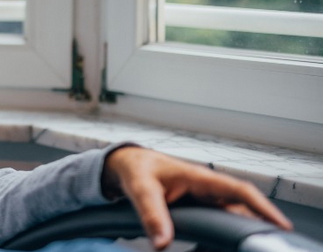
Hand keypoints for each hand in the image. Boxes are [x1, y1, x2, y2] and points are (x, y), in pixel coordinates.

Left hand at [101, 146, 292, 249]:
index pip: (239, 190)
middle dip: (259, 223)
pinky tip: (227, 244)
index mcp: (199, 177)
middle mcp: (207, 188)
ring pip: (230, 216)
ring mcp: (203, 198)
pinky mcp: (197, 208)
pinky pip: (217, 221)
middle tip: (269, 244)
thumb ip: (151, 214)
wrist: (128, 165)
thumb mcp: (141, 189)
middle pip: (241, 207)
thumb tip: (161, 243)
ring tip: (251, 245)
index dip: (262, 207)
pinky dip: (224, 233)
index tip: (280, 225)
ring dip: (241, 230)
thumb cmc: (137, 170)